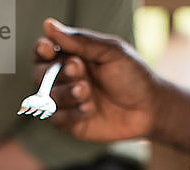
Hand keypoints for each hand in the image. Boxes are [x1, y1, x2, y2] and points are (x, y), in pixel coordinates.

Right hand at [34, 18, 161, 142]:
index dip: (41, 50)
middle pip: (40, 75)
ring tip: (87, 91)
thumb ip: (80, 41)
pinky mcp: (73, 124)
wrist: (149, 109)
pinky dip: (71, 113)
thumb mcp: (110, 52)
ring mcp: (69, 102)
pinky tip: (90, 109)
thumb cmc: (133, 76)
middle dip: (56, 72)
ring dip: (66, 93)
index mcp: (73, 56)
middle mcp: (67, 79)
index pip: (44, 52)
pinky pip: (58, 119)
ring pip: (48, 98)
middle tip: (78, 69)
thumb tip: (48, 25)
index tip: (48, 49)